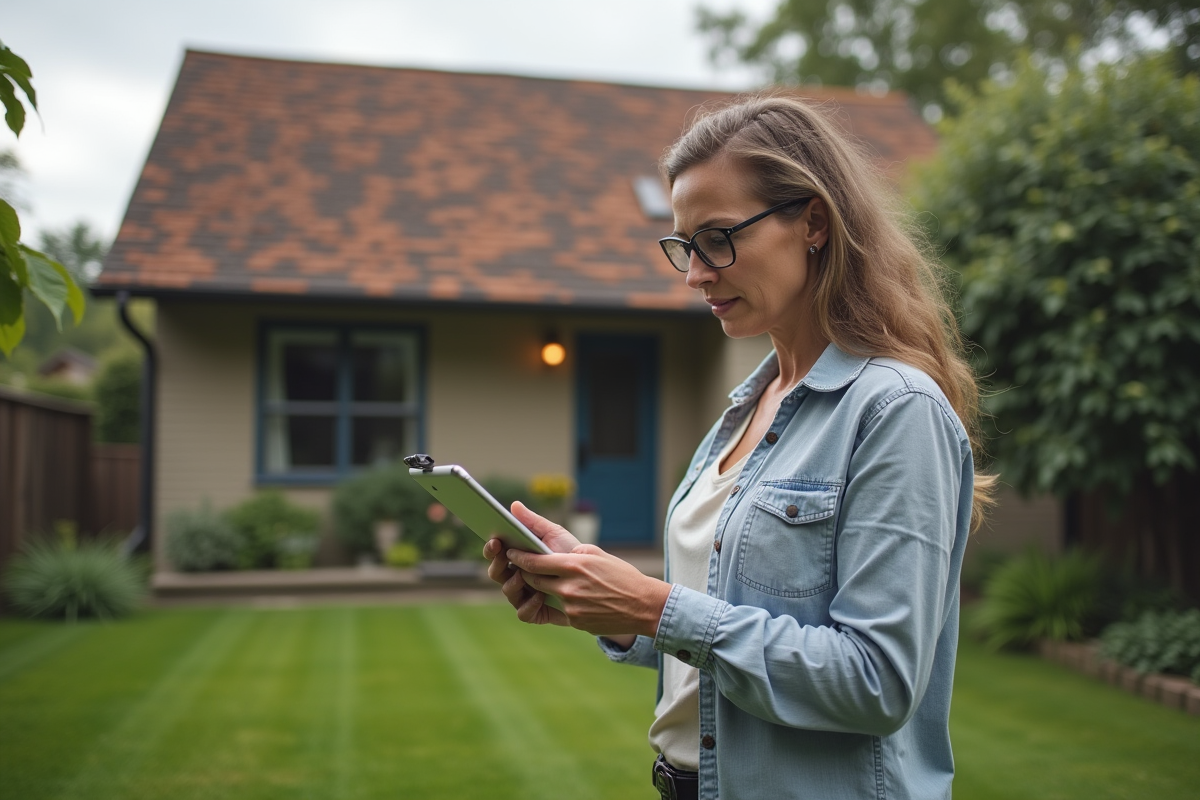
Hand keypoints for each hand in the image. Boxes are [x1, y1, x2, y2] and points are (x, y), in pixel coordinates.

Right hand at [484, 501, 577, 625]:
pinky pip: (524, 612)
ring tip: (522, 575)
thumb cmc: (571, 553)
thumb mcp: (554, 534)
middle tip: (505, 556)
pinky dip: (529, 604)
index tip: (495, 541)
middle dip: (496, 564)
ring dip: (512, 583)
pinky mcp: (536, 612)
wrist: (595, 579)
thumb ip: (534, 522)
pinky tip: (539, 596)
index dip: (491, 547)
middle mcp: (517, 575)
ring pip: (507, 591)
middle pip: (496, 573)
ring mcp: (525, 594)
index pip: (496, 552)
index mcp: (518, 556)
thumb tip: (514, 505)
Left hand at [485, 502, 670, 637]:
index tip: (510, 553)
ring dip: (538, 588)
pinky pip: (558, 610)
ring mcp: (571, 607)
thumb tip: (548, 548)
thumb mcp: (597, 553)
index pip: (534, 562)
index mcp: (574, 565)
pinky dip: (557, 601)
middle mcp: (568, 587)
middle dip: (524, 573)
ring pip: (543, 595)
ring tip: (539, 580)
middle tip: (520, 566)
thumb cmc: (621, 575)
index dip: (518, 557)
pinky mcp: (575, 622)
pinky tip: (563, 595)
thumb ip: (571, 550)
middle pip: (533, 580)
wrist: (643, 605)